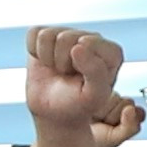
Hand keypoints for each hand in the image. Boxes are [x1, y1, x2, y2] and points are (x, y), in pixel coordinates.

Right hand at [16, 23, 129, 146]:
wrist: (54, 112)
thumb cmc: (77, 104)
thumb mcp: (93, 96)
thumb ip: (95, 72)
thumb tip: (77, 46)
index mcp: (112, 53)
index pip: (88, 43)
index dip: (80, 64)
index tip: (84, 81)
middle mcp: (92, 39)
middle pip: (65, 38)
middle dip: (61, 62)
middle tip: (68, 77)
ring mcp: (70, 34)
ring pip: (47, 35)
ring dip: (48, 59)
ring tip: (58, 71)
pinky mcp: (48, 35)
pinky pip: (34, 34)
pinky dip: (35, 51)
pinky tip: (47, 62)